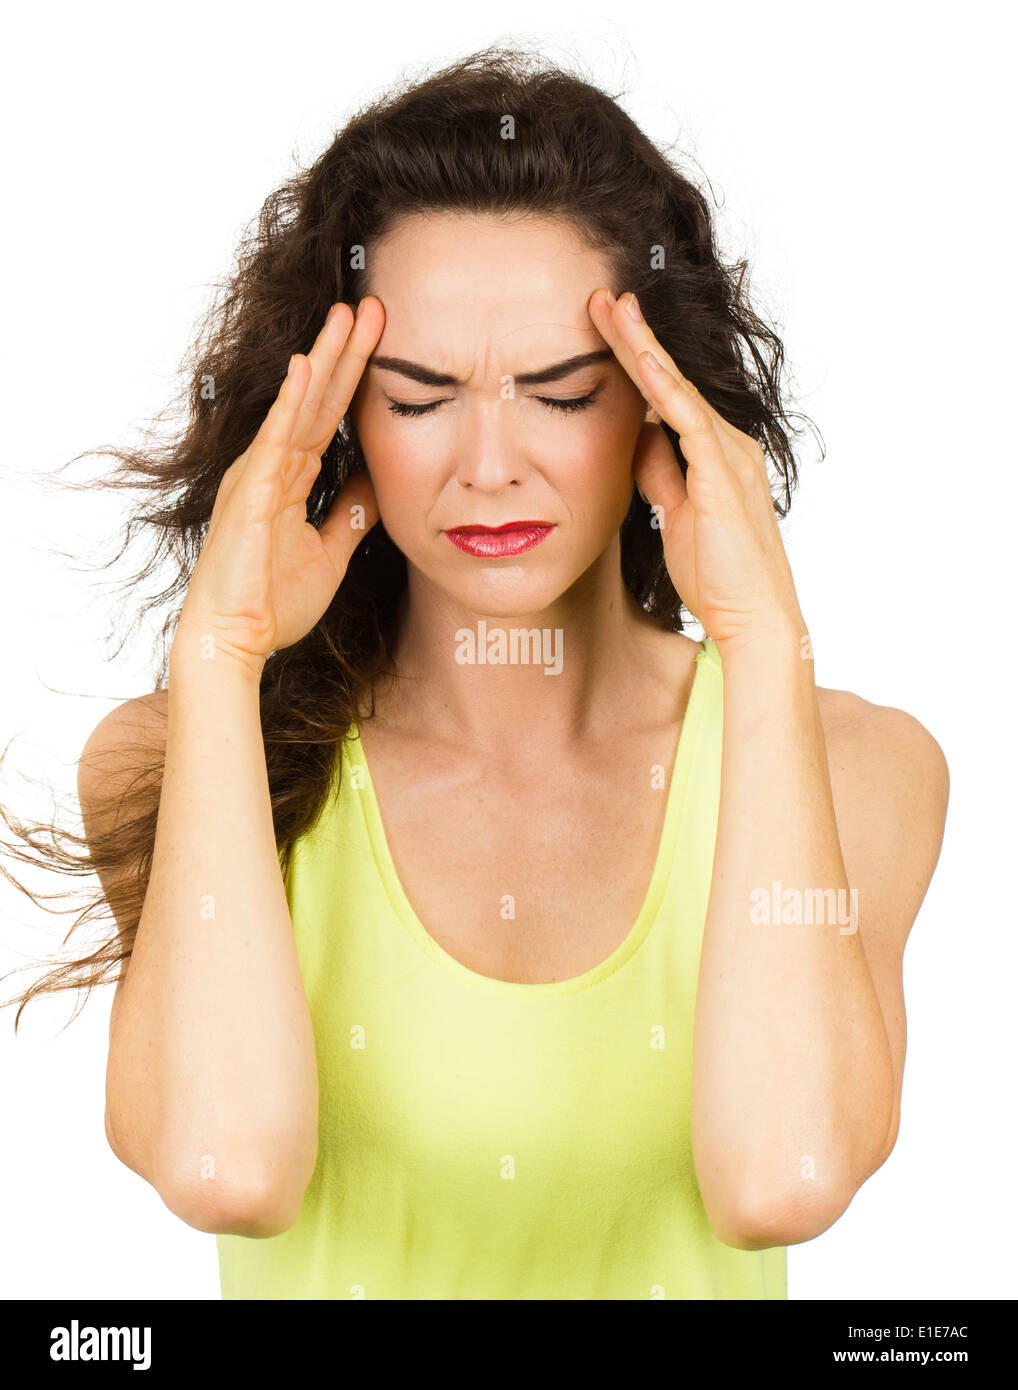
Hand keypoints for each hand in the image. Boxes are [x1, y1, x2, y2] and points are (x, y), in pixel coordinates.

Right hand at [177, 298, 385, 674]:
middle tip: (372, 304)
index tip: (381, 336)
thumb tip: (376, 483)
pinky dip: (291, 403)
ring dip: (324, 360)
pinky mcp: (251, 493)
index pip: (329, 415)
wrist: (235, 640)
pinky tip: (307, 367)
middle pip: (316, 398)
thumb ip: (351, 514)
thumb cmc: (272, 602)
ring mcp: (258, 476)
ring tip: (348, 314)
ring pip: (298, 406)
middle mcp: (271, 466)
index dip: (354, 376)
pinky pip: (276, 440)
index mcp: (288, 477)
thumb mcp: (330, 552)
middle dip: (345, 351)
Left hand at [587, 289, 806, 659]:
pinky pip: (690, 420)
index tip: (604, 328)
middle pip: (673, 382)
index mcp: (717, 455)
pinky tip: (640, 357)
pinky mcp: (724, 475)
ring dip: (643, 348)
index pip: (669, 398)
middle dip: (636, 338)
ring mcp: (731, 456)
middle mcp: (730, 445)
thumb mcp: (673, 516)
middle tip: (602, 297)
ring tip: (612, 309)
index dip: (636, 362)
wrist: (754, 619)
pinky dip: (664, 386)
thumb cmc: (717, 577)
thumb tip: (639, 440)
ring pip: (679, 390)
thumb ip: (661, 475)